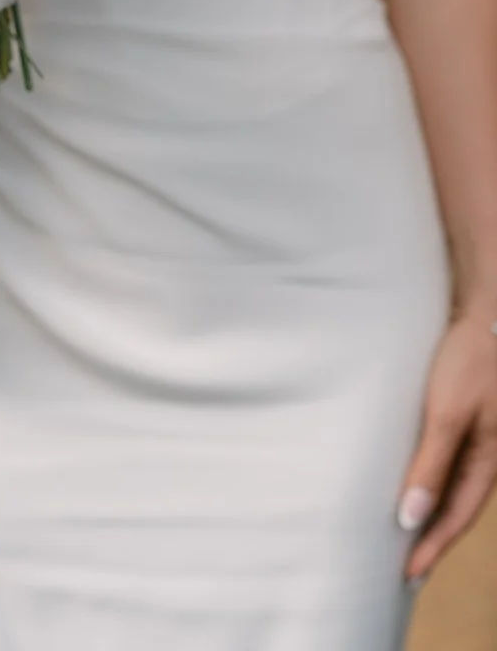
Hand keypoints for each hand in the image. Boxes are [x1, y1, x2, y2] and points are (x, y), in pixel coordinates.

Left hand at [396, 312, 496, 582]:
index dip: (431, 548)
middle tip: (403, 570)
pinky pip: (449, 463)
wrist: (488, 315)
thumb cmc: (471, 360)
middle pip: (456, 508)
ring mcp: (479, 439)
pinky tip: (412, 485)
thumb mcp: (448, 412)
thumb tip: (411, 517)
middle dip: (431, 539)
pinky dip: (430, 481)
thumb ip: (432, 464)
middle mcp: (487, 457)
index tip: (406, 576)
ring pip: (452, 487)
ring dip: (429, 512)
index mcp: (489, 463)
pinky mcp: (466, 420)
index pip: (456, 518)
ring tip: (403, 536)